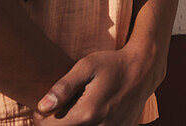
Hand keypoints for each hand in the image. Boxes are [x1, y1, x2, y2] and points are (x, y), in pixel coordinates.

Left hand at [34, 47, 153, 125]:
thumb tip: (43, 106)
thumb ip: (64, 86)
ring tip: (78, 107)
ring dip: (75, 122)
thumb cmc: (113, 64)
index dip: (42, 117)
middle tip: (62, 104)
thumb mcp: (87, 66)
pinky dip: (90, 123)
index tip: (46, 105)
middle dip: (58, 121)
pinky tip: (93, 110)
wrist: (144, 69)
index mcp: (87, 113)